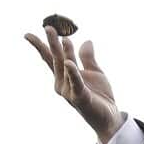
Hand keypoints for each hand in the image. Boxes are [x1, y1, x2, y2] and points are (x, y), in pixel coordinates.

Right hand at [24, 28, 122, 143]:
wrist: (109, 116)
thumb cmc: (99, 95)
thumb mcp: (95, 72)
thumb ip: (88, 58)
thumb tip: (87, 41)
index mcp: (64, 76)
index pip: (51, 57)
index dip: (42, 45)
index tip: (33, 32)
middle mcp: (62, 83)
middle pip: (56, 59)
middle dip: (52, 43)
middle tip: (48, 27)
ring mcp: (69, 91)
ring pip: (66, 67)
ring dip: (66, 53)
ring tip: (64, 38)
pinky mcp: (79, 97)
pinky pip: (76, 83)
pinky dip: (72, 73)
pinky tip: (69, 63)